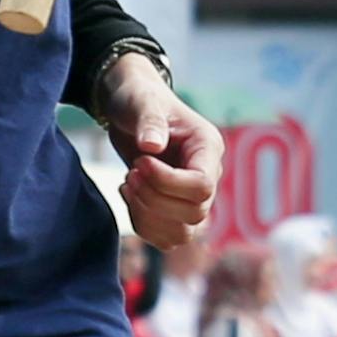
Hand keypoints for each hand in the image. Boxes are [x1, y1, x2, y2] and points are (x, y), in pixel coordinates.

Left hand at [97, 56, 213, 254]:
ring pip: (183, 233)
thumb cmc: (138, 98)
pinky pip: (166, 238)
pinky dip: (142, 225)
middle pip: (194, 213)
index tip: (140, 162)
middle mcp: (207, 176)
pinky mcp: (174, 210)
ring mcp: (192, 197)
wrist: (129, 107)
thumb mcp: (141, 101)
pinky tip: (128, 194)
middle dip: (153, 199)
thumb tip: (151, 146)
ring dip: (148, 216)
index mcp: (207, 148)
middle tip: (130, 172)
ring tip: (128, 184)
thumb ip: (149, 120)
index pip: (202, 185)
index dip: (167, 183)